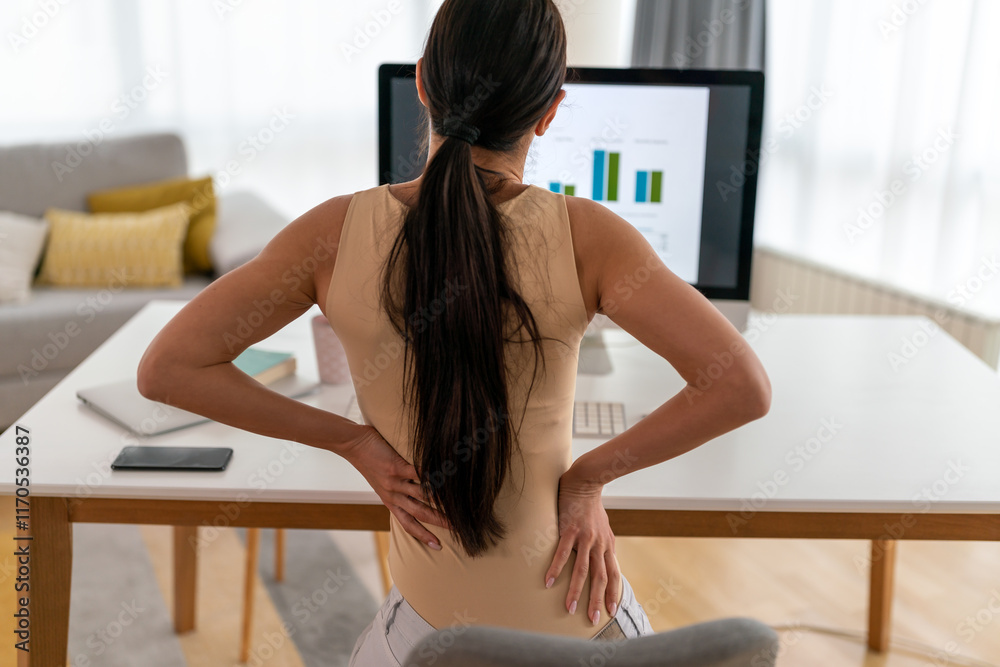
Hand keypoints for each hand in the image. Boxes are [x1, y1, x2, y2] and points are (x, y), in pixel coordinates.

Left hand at [343, 425, 449, 549]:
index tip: (438, 546)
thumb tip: (419, 494)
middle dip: (439, 522)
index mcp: (390, 502)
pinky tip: (444, 475)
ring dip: (440, 499)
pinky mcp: (394, 467)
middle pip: (419, 513)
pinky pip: (416, 473)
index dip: (423, 536)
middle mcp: (392, 496)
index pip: (408, 524)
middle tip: (457, 528)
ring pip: (421, 495)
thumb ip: (398, 491)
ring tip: (457, 503)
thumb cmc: (371, 462)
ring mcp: (394, 482)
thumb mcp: (382, 484)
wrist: (354, 445)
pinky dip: (431, 475)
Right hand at [545, 470, 620, 625]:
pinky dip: (556, 569)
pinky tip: (548, 581)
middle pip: (600, 578)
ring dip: (576, 591)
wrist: (585, 482)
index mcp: (608, 546)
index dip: (614, 593)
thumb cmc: (591, 507)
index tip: (611, 611)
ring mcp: (585, 538)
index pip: (613, 574)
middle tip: (593, 618)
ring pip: (582, 570)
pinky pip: (562, 553)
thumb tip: (603, 560)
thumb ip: (603, 545)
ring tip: (569, 608)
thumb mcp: (604, 528)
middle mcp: (599, 544)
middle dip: (597, 600)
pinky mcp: (570, 530)